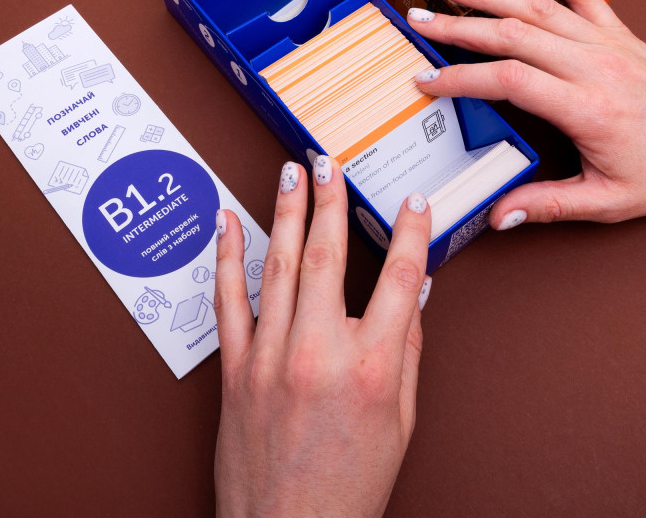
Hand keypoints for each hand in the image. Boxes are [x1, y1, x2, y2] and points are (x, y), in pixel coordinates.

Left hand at [213, 156, 431, 517]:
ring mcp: (272, 358)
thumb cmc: (349, 484)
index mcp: (370, 369)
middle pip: (329, 258)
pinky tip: (228, 222)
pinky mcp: (236, 369)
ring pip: (279, 267)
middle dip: (331, 202)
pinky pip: (228, 301)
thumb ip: (407, 350)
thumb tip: (418, 293)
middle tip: (330, 162)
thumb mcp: (399, 421)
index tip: (414, 203)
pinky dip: (227, 257)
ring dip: (287, 213)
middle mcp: (320, 354)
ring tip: (291, 174)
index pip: (402, 281)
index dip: (412, 234)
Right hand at [408, 0, 645, 227]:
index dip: (460, 78)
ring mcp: (606, 42)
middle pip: (512, 34)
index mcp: (587, 107)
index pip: (508, 80)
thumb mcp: (607, 202)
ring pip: (537, 6)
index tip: (427, 80)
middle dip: (458, 26)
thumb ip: (548, 204)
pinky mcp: (618, 32)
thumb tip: (499, 215)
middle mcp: (594, 65)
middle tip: (419, 20)